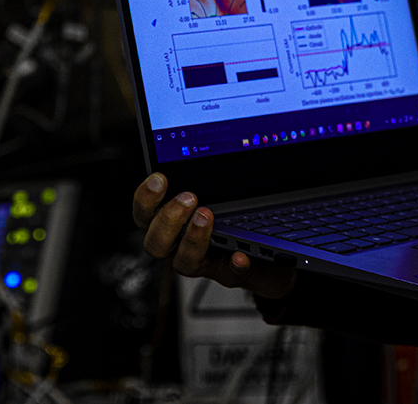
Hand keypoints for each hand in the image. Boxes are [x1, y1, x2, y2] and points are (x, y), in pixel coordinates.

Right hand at [132, 173, 297, 299]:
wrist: (272, 252)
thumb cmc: (236, 217)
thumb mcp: (220, 191)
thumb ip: (206, 175)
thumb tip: (201, 143)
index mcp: (174, 222)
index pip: (145, 215)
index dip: (145, 200)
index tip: (160, 178)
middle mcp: (183, 245)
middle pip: (155, 243)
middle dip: (168, 219)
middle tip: (189, 197)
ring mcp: (207, 261)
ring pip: (184, 262)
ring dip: (193, 240)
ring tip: (207, 216)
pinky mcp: (233, 274)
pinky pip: (230, 276)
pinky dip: (233, 266)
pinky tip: (240, 255)